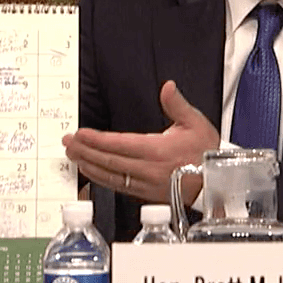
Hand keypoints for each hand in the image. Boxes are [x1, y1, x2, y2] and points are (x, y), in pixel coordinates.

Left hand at [63, 80, 217, 203]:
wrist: (215, 183)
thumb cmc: (206, 153)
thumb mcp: (196, 123)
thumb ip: (177, 104)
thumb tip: (167, 87)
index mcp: (157, 150)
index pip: (118, 144)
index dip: (96, 139)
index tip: (79, 134)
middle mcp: (147, 169)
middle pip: (108, 161)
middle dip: (84, 151)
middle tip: (67, 144)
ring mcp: (145, 185)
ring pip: (109, 176)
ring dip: (88, 166)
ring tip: (74, 157)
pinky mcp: (145, 195)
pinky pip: (118, 187)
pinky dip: (101, 179)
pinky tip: (93, 173)